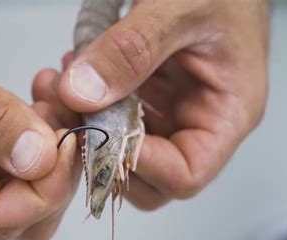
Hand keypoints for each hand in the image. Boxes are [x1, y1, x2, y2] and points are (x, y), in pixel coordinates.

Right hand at [0, 0, 78, 239]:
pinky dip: (47, 130)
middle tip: (64, 120)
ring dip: (55, 148)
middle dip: (56, 173)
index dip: (44, 190)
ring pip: (30, 185)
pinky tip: (44, 96)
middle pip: (20, 213)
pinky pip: (28, 156)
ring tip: (51, 97)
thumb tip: (35, 159)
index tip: (67, 142)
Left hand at [33, 0, 269, 209]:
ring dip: (84, 124)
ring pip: (121, 148)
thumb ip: (133, 49)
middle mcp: (197, 121)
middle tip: (67, 111)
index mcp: (226, 113)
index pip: (185, 175)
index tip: (97, 134)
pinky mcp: (148, 96)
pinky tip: (70, 73)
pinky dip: (84, 102)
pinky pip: (112, 116)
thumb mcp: (180, 9)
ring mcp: (169, 111)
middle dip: (100, 151)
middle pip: (148, 175)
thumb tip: (81, 94)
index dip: (138, 165)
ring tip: (60, 85)